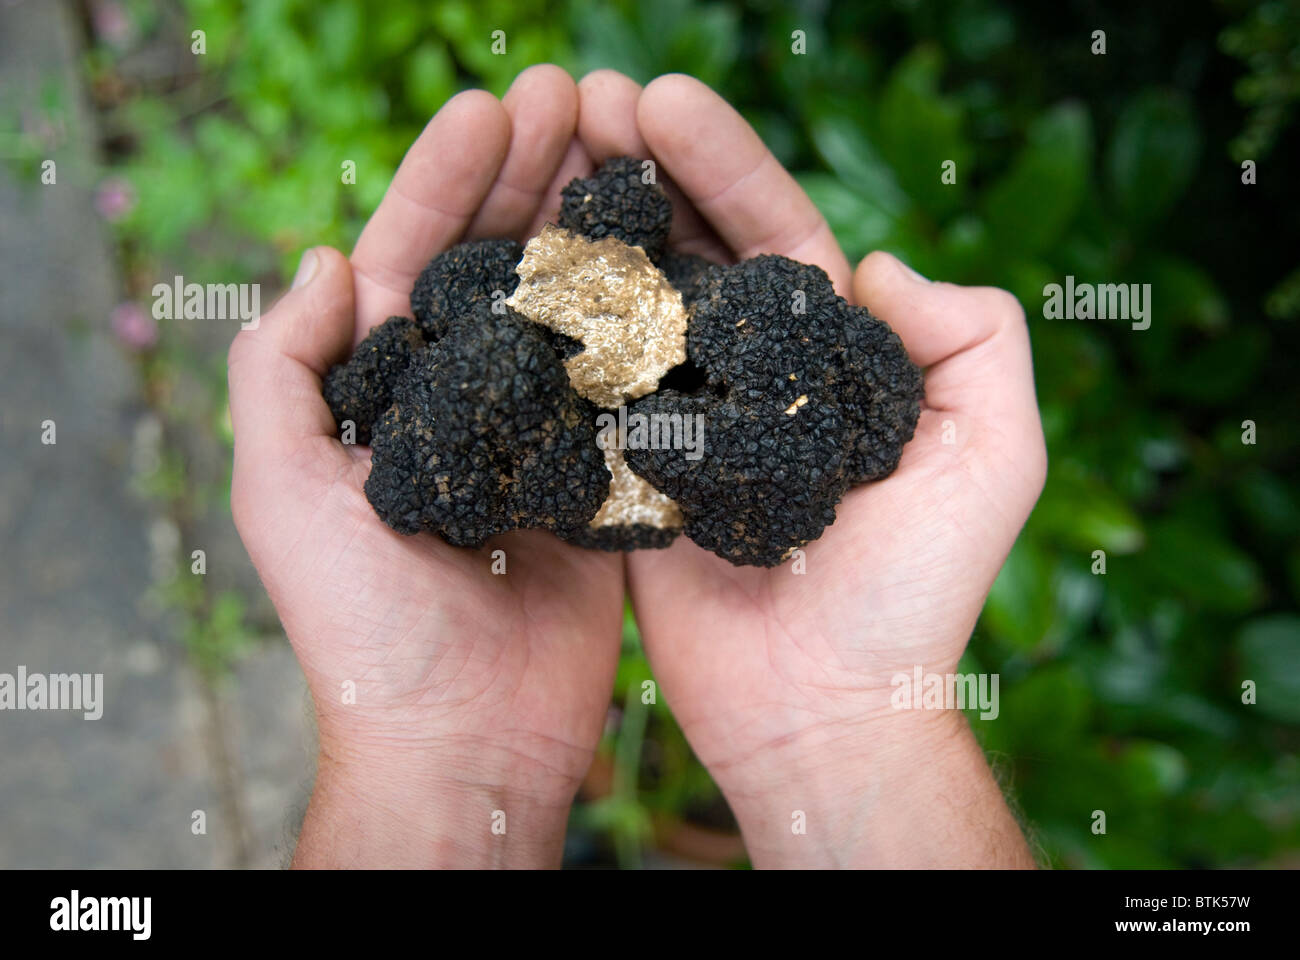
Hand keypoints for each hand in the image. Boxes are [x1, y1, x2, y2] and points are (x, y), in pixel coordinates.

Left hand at [228, 66, 623, 867]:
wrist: (466, 738)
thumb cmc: (363, 628)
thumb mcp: (283, 493)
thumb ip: (281, 373)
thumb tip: (324, 259)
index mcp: (383, 393)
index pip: (411, 256)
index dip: (447, 178)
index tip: (492, 103)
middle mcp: (463, 400)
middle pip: (498, 263)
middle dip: (532, 175)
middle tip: (578, 93)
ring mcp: (539, 432)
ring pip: (569, 303)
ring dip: (594, 222)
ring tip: (629, 142)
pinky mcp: (603, 473)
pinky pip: (627, 377)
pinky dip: (649, 312)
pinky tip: (678, 250)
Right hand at [578, 72, 1046, 866]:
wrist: (823, 708)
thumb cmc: (916, 594)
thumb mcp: (992, 455)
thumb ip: (973, 341)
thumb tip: (879, 262)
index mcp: (830, 358)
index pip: (773, 232)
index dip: (720, 161)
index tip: (659, 97)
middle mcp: (751, 378)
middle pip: (690, 249)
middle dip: (638, 169)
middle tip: (580, 100)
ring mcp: (681, 423)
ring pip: (629, 302)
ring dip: (585, 225)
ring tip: (535, 151)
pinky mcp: (624, 474)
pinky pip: (584, 386)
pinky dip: (551, 323)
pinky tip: (510, 260)